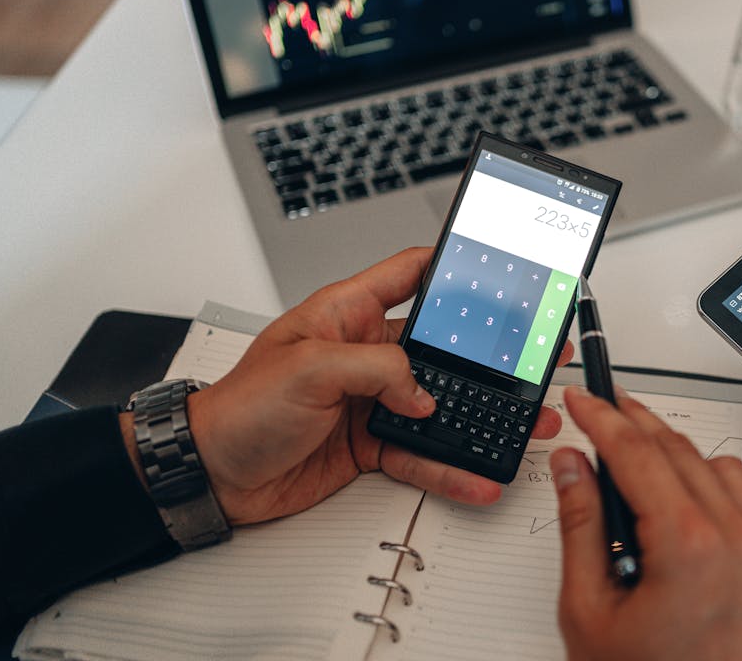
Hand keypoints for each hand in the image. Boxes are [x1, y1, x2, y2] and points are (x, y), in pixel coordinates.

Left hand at [165, 248, 570, 525]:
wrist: (210, 474)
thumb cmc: (238, 408)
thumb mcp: (307, 369)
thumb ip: (376, 369)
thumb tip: (422, 392)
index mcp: (345, 314)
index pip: (409, 274)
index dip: (451, 267)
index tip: (495, 268)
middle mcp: (363, 354)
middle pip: (440, 348)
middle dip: (488, 356)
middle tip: (531, 357)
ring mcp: (370, 401)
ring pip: (440, 405)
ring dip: (482, 416)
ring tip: (524, 422)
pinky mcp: (370, 444)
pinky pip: (422, 453)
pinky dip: (451, 467)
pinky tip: (476, 474)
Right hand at [552, 386, 741, 660]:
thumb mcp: (590, 612)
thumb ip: (581, 528)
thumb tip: (572, 470)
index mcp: (688, 546)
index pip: (636, 452)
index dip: (602, 417)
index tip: (582, 399)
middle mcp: (738, 542)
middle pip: (679, 450)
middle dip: (635, 423)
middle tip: (602, 411)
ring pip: (722, 467)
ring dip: (677, 450)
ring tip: (637, 454)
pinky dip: (716, 485)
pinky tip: (686, 495)